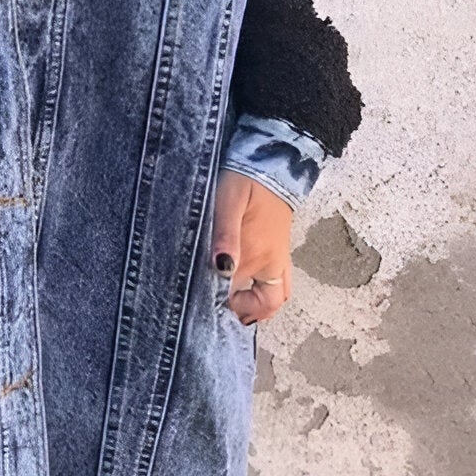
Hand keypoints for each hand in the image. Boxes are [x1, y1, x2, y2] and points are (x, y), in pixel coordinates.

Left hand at [210, 169, 292, 326]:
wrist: (274, 164)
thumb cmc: (246, 181)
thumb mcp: (228, 201)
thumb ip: (224, 235)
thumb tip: (221, 268)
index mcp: (254, 253)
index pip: (232, 294)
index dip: (214, 304)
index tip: (194, 303)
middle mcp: (269, 264)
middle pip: (254, 305)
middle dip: (233, 311)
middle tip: (208, 306)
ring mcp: (278, 262)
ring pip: (272, 302)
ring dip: (252, 309)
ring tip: (228, 304)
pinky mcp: (281, 256)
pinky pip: (281, 289)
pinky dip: (265, 300)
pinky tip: (245, 295)